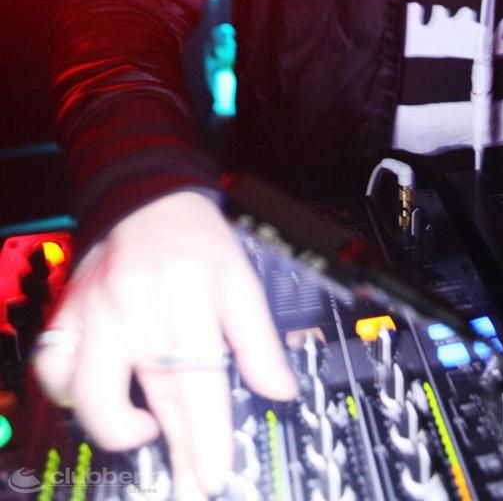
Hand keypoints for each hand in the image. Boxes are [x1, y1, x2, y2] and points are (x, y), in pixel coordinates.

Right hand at [33, 191, 297, 499]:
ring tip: (145, 430)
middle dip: (176, 448)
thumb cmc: (197, 240)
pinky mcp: (69, 312)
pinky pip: (54, 367)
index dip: (208, 433)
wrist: (148, 197)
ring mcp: (95, 309)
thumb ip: (258, 339)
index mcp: (187, 291)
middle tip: (191, 483)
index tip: (216, 473)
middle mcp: (136, 303)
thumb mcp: (240, 279)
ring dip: (117, 424)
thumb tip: (281, 390)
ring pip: (89, 389)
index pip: (198, 376)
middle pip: (153, 391)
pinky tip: (99, 397)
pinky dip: (70, 392)